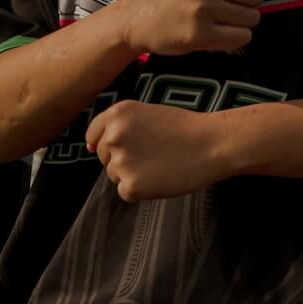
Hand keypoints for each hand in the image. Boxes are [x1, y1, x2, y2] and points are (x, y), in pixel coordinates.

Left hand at [85, 100, 232, 200]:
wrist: (213, 144)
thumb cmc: (186, 128)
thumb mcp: (148, 113)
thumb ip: (120, 125)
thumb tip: (89, 148)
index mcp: (117, 114)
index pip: (93, 134)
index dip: (107, 142)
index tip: (127, 145)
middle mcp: (113, 137)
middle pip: (103, 156)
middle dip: (122, 158)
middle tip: (154, 152)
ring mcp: (120, 163)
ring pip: (114, 175)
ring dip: (132, 173)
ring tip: (161, 163)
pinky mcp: (130, 186)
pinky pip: (126, 191)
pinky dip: (142, 189)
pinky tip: (162, 177)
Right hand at [111, 0, 269, 56]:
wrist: (142, 18)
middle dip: (247, 5)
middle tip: (225, 7)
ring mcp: (202, 8)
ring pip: (252, 18)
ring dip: (240, 22)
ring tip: (218, 19)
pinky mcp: (199, 34)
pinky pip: (242, 37)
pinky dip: (235, 38)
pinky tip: (217, 33)